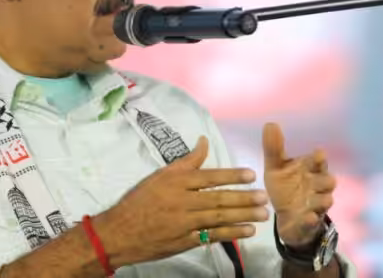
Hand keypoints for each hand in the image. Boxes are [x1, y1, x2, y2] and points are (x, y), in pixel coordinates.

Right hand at [93, 136, 268, 268]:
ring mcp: (184, 224)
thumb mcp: (161, 175)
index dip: (231, 176)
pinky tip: (247, 231)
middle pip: (218, 199)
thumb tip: (204, 141)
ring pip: (218, 218)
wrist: (119, 233)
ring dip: (243, 216)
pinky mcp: (185, 242)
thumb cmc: (140, 200)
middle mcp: (182, 202)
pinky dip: (230, 234)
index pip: (209, 177)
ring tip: (263, 215)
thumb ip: (187, 161)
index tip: (251, 174)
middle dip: (243, 198)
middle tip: (264, 197)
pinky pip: (211, 237)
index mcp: (177, 182)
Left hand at [262, 122, 337, 247]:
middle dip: (326, 180)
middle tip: (320, 179)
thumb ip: (274, 149)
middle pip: (328, 181)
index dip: (320, 159)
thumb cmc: (285, 187)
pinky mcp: (309, 222)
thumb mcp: (276, 168)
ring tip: (320, 199)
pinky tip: (309, 217)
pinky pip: (313, 221)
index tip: (318, 154)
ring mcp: (315, 205)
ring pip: (325, 201)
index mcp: (309, 170)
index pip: (318, 162)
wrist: (285, 218)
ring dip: (322, 199)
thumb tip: (269, 123)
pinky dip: (312, 220)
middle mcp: (317, 186)